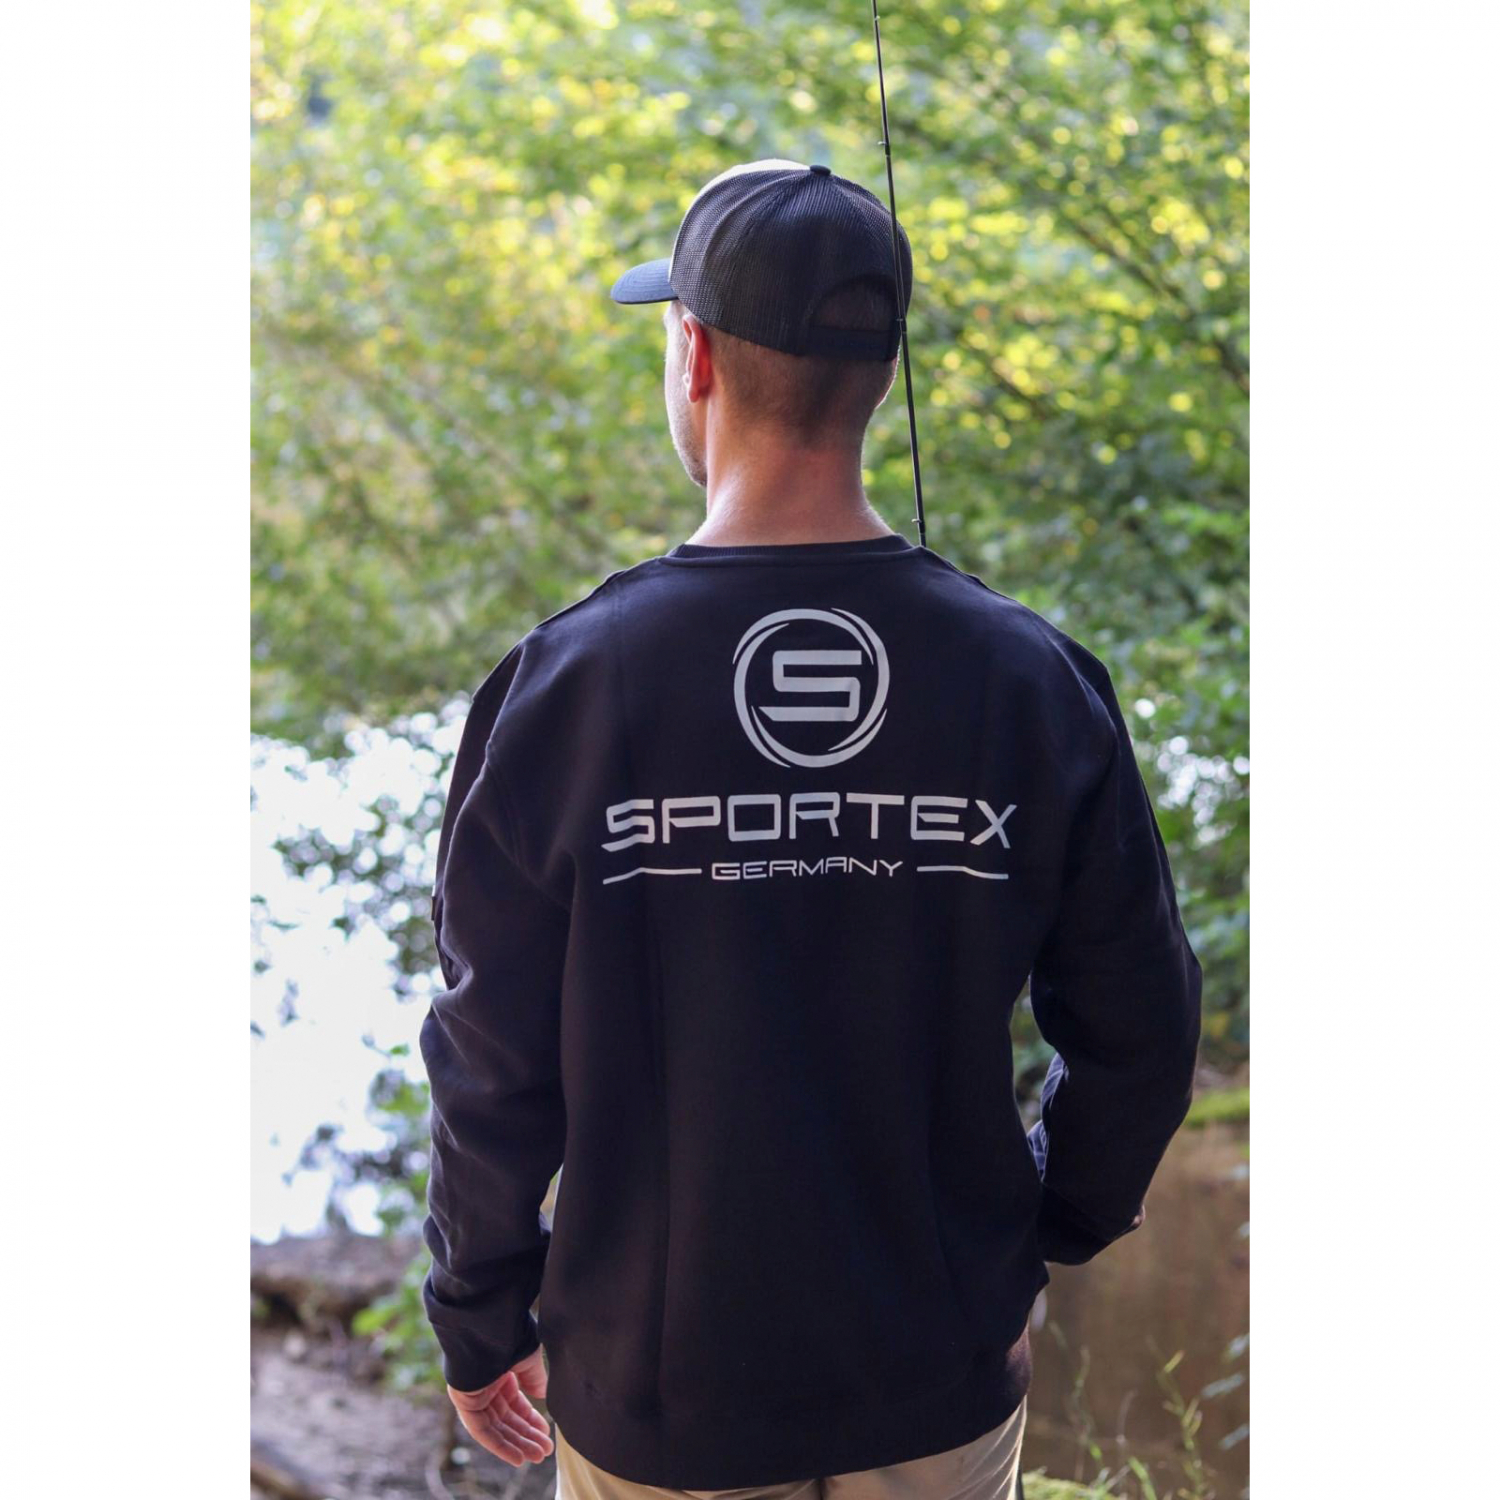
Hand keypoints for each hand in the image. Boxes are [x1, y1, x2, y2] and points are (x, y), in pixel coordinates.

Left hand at [447, 1345, 554, 1466]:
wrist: (488, 1324)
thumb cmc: (511, 1333)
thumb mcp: (530, 1358)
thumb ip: (535, 1378)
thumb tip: (542, 1395)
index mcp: (502, 1372)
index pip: (516, 1403)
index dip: (531, 1419)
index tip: (547, 1433)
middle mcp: (487, 1385)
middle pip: (507, 1419)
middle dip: (527, 1436)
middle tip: (545, 1452)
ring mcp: (475, 1395)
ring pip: (497, 1428)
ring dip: (517, 1444)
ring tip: (537, 1458)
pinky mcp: (465, 1403)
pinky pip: (482, 1431)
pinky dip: (500, 1446)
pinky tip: (518, 1457)